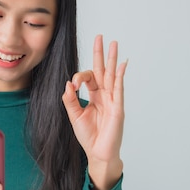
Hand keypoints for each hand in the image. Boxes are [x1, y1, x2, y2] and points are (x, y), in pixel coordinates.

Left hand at [62, 35, 127, 189]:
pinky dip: (120, 75)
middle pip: (102, 70)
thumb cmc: (89, 136)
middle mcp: (105, 95)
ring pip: (112, 75)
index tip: (73, 84)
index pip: (89, 78)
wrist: (98, 153)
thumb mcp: (74, 116)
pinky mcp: (118, 107)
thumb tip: (67, 83)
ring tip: (114, 43)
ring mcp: (113, 100)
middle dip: (100, 53)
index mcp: (94, 96)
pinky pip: (119, 88)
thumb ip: (70, 100)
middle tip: (100, 36)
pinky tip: (122, 63)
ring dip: (112, 59)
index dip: (79, 77)